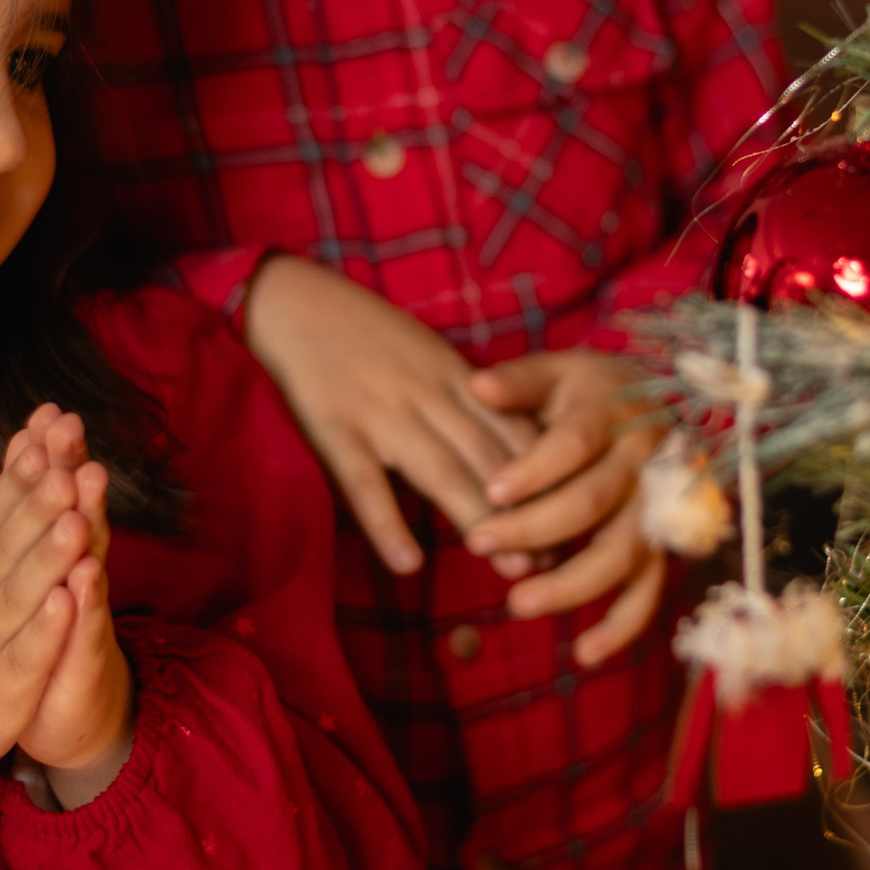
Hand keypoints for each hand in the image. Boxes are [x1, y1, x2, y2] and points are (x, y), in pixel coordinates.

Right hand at [0, 419, 97, 784]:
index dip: (17, 477)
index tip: (43, 435)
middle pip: (4, 550)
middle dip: (36, 509)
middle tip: (67, 467)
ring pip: (16, 600)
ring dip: (46, 562)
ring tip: (76, 523)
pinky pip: (21, 660)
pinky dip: (43, 633)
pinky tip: (68, 603)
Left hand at [13, 407, 133, 807]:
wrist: (66, 712)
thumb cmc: (35, 633)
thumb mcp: (12, 566)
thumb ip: (1, 503)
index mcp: (54, 550)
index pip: (50, 494)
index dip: (47, 454)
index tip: (43, 411)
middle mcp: (78, 573)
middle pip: (76, 514)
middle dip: (72, 473)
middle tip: (70, 429)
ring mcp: (87, 615)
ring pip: (87, 566)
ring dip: (87, 529)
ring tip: (81, 494)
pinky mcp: (87, 661)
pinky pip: (86, 632)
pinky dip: (83, 608)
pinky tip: (80, 583)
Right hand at [243, 256, 534, 572]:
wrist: (290, 300)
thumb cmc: (360, 332)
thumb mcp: (424, 353)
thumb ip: (464, 396)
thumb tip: (513, 448)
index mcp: (454, 374)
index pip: (513, 429)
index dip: (550, 477)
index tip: (580, 520)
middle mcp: (428, 392)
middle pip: (489, 457)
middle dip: (530, 510)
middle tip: (561, 563)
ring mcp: (381, 411)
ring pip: (441, 471)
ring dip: (480, 520)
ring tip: (511, 569)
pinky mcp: (334, 427)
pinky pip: (365, 483)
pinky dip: (387, 523)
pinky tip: (408, 564)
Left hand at [463, 351, 667, 666]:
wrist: (663, 403)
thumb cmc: (594, 391)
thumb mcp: (559, 370)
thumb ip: (520, 380)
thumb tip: (476, 385)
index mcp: (614, 413)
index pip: (575, 443)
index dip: (535, 469)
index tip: (491, 490)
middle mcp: (644, 461)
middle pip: (592, 502)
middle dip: (533, 528)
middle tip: (476, 543)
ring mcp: (659, 508)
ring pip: (621, 552)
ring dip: (571, 584)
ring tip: (518, 604)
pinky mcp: (663, 545)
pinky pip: (650, 590)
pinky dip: (622, 626)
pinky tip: (584, 653)